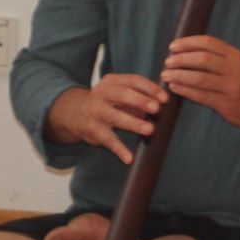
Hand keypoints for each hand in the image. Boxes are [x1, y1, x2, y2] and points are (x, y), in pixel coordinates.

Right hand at [46, 74, 168, 164]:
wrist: (73, 112)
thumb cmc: (107, 101)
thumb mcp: (118, 91)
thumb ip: (139, 93)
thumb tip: (166, 98)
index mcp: (111, 82)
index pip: (132, 80)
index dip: (149, 88)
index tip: (164, 97)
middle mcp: (101, 94)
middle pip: (122, 94)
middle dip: (140, 101)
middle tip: (157, 109)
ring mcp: (96, 112)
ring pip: (115, 117)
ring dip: (133, 123)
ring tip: (149, 130)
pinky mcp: (93, 130)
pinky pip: (107, 140)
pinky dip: (119, 150)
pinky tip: (129, 158)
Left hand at [160, 35, 239, 128]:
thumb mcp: (237, 63)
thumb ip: (217, 56)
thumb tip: (185, 51)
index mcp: (235, 55)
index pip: (209, 43)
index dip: (188, 43)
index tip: (173, 46)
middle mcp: (234, 69)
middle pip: (203, 60)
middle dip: (181, 59)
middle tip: (168, 62)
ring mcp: (230, 87)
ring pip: (200, 78)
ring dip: (179, 76)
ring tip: (166, 75)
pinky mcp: (225, 104)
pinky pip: (201, 96)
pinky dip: (185, 90)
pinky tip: (174, 87)